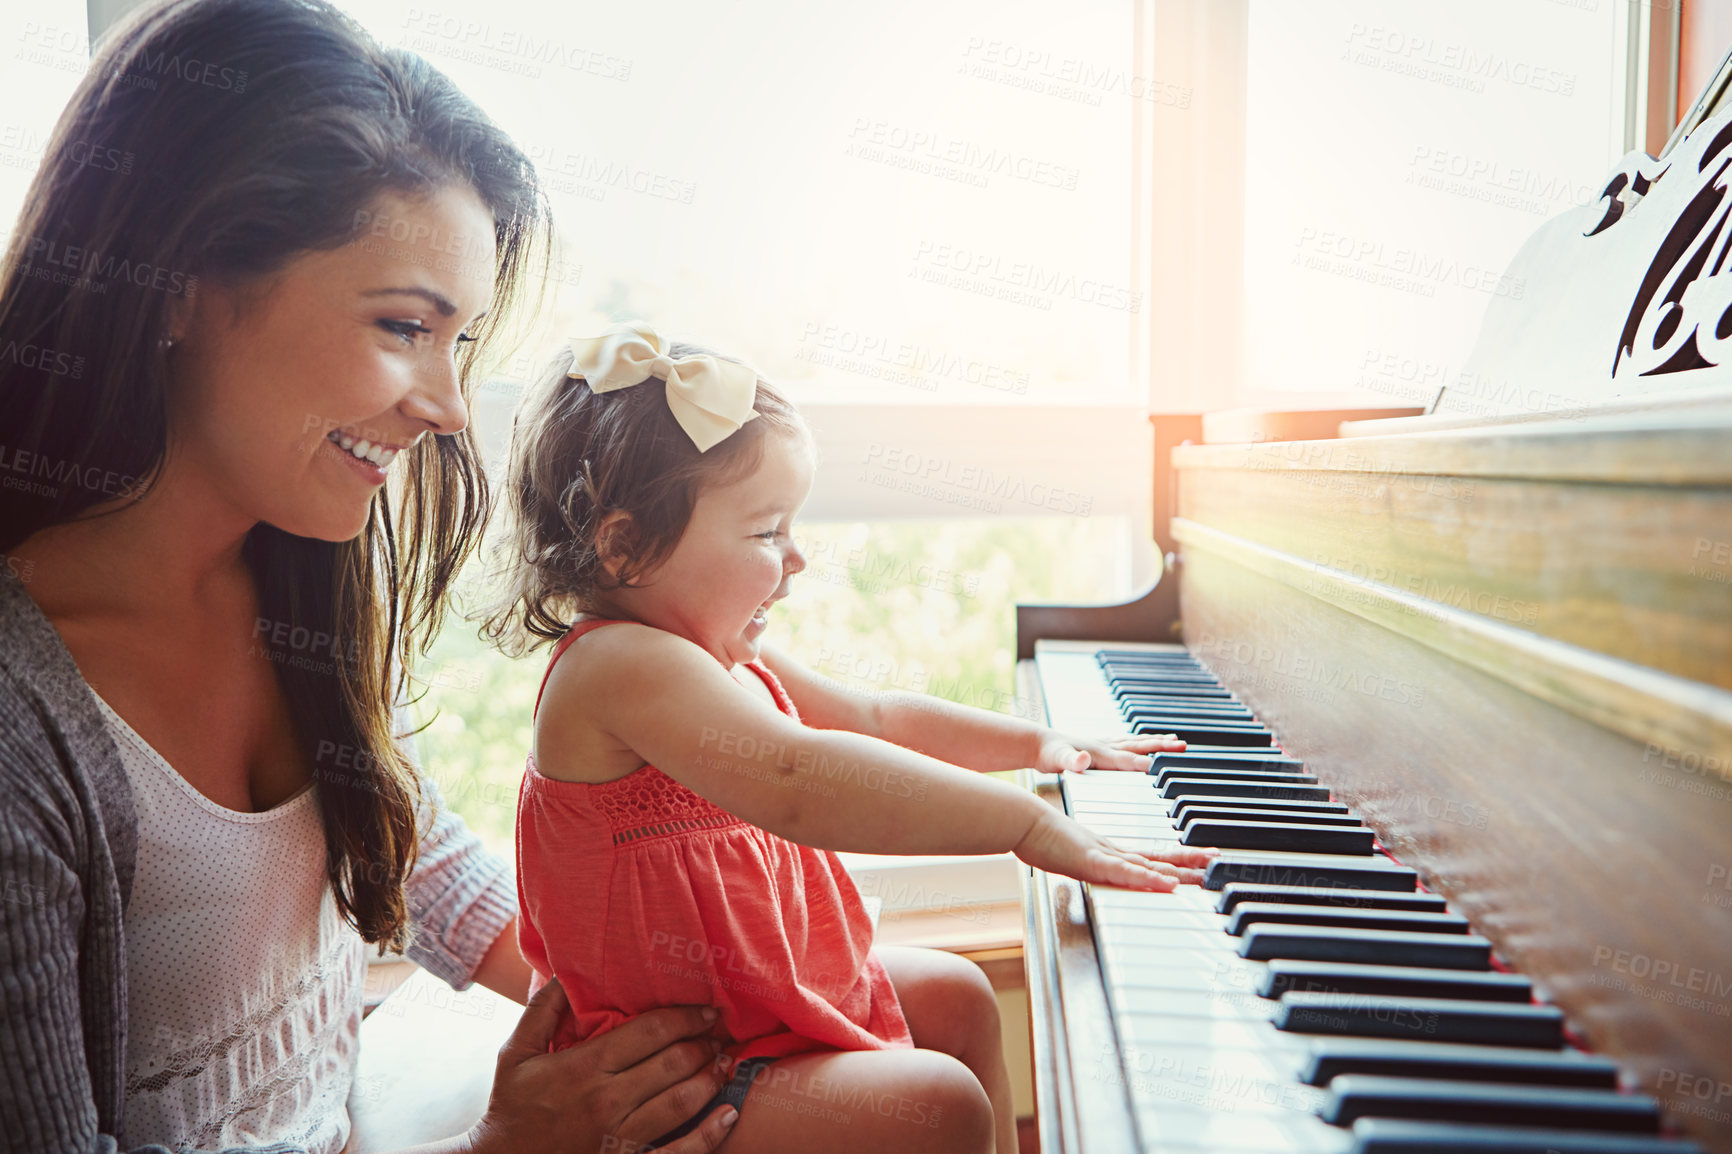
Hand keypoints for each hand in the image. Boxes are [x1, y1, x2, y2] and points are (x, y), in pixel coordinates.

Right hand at [464, 978, 737, 1153]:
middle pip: (674, 1063)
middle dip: (704, 1044)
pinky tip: (727, 1116)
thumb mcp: (515, 1053)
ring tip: (726, 1064)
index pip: (651, 1032)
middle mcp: (608, 1100)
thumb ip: (543, 1010)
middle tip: (720, 1034)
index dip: (686, 1017)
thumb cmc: (510, 1106)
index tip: (707, 1010)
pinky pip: (678, 1152)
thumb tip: (569, 972)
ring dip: (712, 1079)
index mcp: (586, 1067)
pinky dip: (709, 1135)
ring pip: (682, 1103)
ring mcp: (620, 1137)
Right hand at [1012, 806, 1217, 891]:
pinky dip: (1148, 879)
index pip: (1151, 857)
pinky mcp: (1092, 861)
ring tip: (1205, 870)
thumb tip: (1093, 867)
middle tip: (1217, 862)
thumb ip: (1084, 861)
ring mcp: (1104, 856)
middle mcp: (1112, 852)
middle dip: (1190, 863)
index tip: (1201, 859)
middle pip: (1158, 859)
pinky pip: (1126, 873)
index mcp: (1109, 853)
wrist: (1022, 820)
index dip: (1177, 859)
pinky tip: (1168, 884)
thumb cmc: (1039, 837)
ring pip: (1149, 865)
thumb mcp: (1068, 855)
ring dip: (1179, 869)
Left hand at [1035, 730, 1186, 775]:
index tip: (1165, 768)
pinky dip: (1139, 744)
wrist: (1036, 743)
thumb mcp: (1057, 760)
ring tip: (1173, 740)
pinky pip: (1125, 745)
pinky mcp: (1098, 747)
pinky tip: (1142, 744)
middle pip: (1138, 747)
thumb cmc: (1047, 754)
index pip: (1127, 760)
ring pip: (1134, 743)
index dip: (1145, 764)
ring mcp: (1102, 745)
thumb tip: (1082, 759)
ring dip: (1155, 742)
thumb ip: (1071, 761)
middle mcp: (1104, 746)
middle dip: (1162, 747)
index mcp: (1099, 753)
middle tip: (1183, 745)